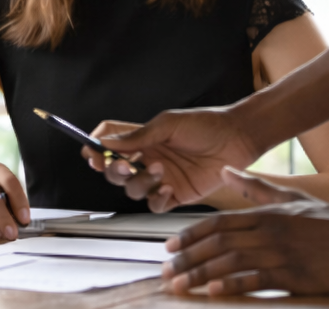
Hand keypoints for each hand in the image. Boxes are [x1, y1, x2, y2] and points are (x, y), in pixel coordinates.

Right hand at [88, 108, 261, 211]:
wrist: (236, 139)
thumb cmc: (204, 125)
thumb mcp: (168, 124)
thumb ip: (138, 136)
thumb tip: (106, 142)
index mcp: (141, 140)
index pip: (108, 145)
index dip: (96, 150)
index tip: (92, 155)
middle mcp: (147, 160)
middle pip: (115, 172)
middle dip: (112, 170)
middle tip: (120, 165)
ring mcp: (161, 179)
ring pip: (133, 189)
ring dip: (140, 182)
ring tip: (160, 170)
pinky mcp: (177, 195)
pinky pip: (155, 204)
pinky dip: (155, 199)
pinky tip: (167, 189)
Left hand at [161, 168, 328, 294]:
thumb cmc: (327, 219)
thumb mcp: (288, 197)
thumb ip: (253, 186)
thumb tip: (224, 169)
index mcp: (262, 214)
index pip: (216, 224)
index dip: (190, 236)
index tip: (169, 248)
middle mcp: (266, 232)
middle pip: (216, 244)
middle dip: (187, 259)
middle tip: (165, 273)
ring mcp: (280, 253)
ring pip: (230, 262)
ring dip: (200, 274)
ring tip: (179, 285)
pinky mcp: (295, 274)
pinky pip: (257, 279)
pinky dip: (233, 284)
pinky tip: (213, 292)